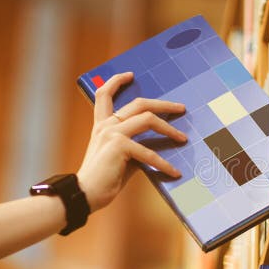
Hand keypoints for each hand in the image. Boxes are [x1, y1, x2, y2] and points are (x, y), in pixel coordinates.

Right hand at [76, 72, 186, 211]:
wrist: (84, 194)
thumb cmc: (103, 179)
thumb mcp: (120, 157)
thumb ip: (135, 146)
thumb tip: (159, 144)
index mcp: (102, 125)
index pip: (104, 94)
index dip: (117, 81)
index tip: (131, 75)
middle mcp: (106, 125)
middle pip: (139, 103)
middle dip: (163, 104)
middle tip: (181, 108)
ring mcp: (112, 133)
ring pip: (148, 119)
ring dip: (170, 129)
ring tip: (183, 138)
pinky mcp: (119, 146)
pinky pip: (149, 152)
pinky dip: (164, 163)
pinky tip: (174, 172)